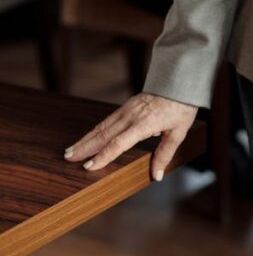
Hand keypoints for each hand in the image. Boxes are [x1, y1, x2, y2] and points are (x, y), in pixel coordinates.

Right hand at [63, 92, 197, 180]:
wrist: (180, 79)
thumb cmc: (181, 106)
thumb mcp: (178, 132)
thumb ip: (165, 154)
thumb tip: (156, 176)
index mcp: (144, 123)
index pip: (119, 142)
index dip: (103, 156)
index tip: (88, 166)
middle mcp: (132, 115)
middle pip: (104, 133)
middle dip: (85, 147)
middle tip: (68, 158)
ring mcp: (128, 108)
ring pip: (103, 125)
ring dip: (86, 138)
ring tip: (71, 150)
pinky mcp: (128, 105)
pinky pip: (108, 119)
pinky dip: (95, 129)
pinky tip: (88, 136)